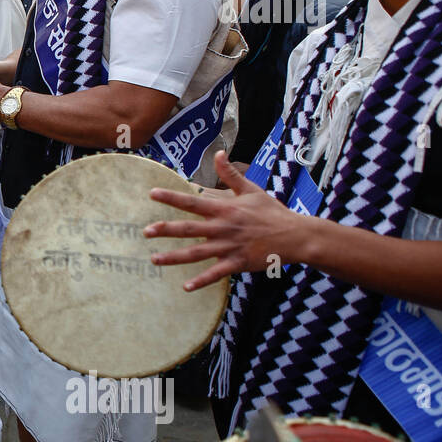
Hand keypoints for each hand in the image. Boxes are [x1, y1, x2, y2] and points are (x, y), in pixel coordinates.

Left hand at [144, 149, 308, 291]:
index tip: (152, 193)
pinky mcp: (237, 263)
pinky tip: (186, 287)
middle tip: (145, 231)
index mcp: (225, 209)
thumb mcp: (252, 190)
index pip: (193, 202)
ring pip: (196, 253)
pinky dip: (201, 281)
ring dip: (174, 257)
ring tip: (154, 259)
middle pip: (189, 229)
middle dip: (165, 230)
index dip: (171, 197)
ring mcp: (229, 246)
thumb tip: (218, 153)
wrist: (296, 236)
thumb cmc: (272, 212)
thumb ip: (231, 174)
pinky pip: (215, 273)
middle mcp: (223, 227)